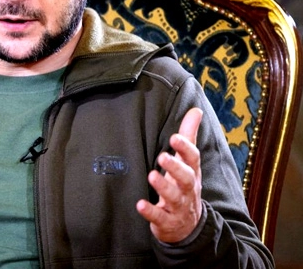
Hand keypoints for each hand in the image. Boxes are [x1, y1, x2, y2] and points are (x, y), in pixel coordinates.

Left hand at [136, 107, 202, 242]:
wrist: (188, 226)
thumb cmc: (184, 186)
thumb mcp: (188, 162)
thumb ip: (189, 136)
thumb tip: (196, 110)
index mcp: (191, 172)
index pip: (192, 159)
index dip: (185, 148)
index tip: (175, 137)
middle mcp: (188, 189)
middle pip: (186, 178)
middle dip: (175, 167)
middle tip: (162, 156)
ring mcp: (179, 207)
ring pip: (174, 197)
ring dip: (163, 187)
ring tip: (151, 176)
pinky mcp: (167, 222)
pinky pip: (160, 217)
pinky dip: (151, 212)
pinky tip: (140, 205)